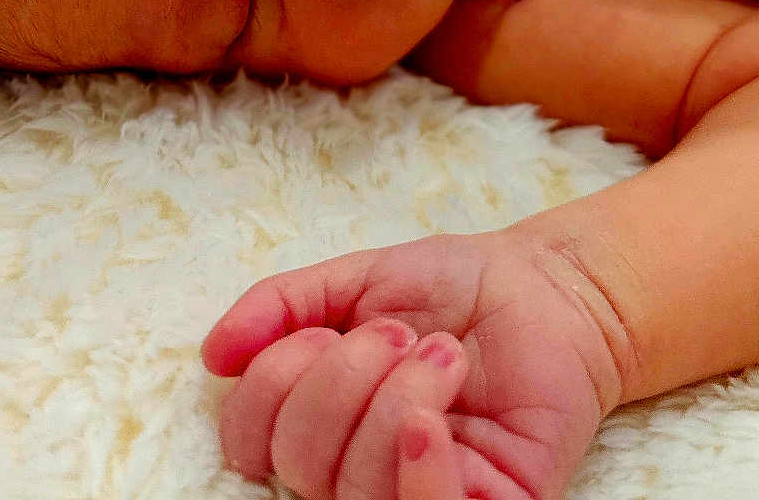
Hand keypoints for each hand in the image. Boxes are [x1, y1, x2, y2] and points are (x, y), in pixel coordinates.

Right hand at [201, 227, 626, 499]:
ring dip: (395, 400)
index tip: (332, 330)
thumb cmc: (451, 288)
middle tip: (403, 333)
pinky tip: (435, 420)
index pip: (247, 438)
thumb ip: (282, 306)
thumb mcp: (355, 280)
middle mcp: (354, 469)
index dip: (274, 381)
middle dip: (343, 378)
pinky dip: (420, 472)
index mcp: (318, 418)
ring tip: (444, 356)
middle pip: (298, 461)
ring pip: (355, 487)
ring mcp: (415, 493)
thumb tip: (214, 355)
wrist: (544, 289)